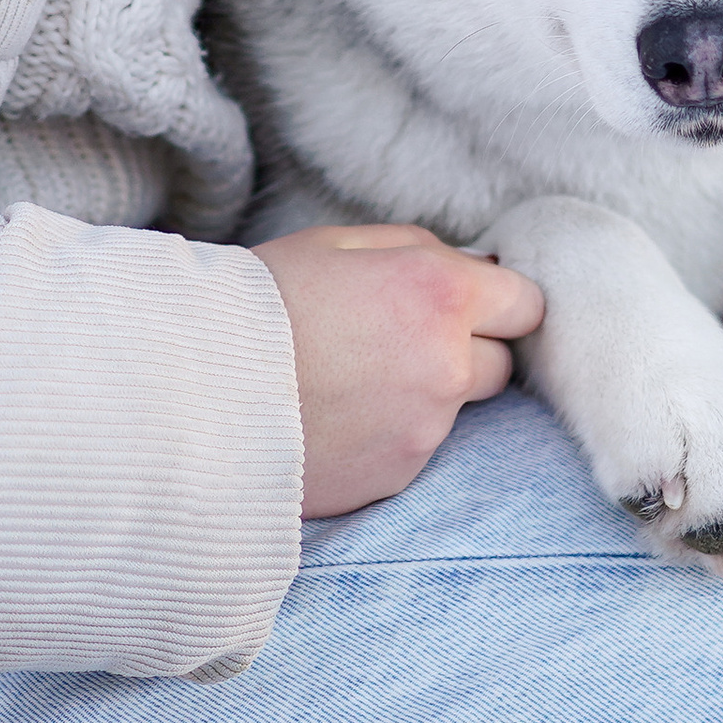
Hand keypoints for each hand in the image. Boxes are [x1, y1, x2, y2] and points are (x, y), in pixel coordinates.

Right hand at [251, 224, 544, 519]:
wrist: (195, 395)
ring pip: (454, 409)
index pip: (527, 303)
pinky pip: (413, 449)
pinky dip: (389, 435)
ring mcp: (425, 430)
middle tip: (404, 340)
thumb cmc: (262, 302)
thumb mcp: (339, 244)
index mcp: (442, 295)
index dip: (501, 301)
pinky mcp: (395, 478)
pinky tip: (337, 419)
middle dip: (470, 350)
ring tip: (353, 380)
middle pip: (501, 363)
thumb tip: (470, 265)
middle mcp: (448, 367)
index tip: (473, 303)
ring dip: (425, 394)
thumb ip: (419, 250)